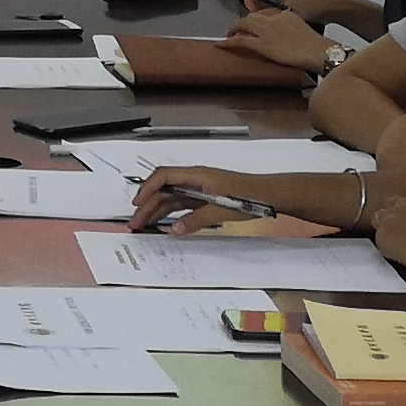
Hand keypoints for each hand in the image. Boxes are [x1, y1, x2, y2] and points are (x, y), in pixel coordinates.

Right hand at [126, 166, 267, 234]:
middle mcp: (194, 180)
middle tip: (135, 222)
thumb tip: (174, 230)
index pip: (164, 176)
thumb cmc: (249, 196)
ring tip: (143, 225)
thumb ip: (196, 219)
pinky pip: (181, 206)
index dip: (148, 188)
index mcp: (196, 175)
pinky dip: (170, 215)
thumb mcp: (221, 208)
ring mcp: (198, 190)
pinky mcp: (204, 199)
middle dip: (147, 205)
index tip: (137, 204)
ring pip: (170, 199)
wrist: (270, 195)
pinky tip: (165, 225)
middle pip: (163, 190)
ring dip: (156, 211)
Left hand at [223, 8, 334, 72]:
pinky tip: (222, 44)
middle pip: (253, 17)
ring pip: (244, 25)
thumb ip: (293, 31)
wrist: (319, 51)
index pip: (267, 13)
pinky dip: (229, 42)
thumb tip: (289, 40)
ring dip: (234, 29)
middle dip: (244, 22)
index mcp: (286, 15)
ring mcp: (267, 31)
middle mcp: (274, 19)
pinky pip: (241, 41)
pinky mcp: (263, 44)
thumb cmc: (318, 47)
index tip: (255, 23)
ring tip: (228, 34)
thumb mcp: (305, 32)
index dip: (258, 18)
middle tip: (238, 28)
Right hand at [242, 0, 344, 24]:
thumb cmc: (314, 7)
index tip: (254, 15)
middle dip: (255, 8)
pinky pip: (272, 0)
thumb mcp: (289, 13)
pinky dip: (272, 10)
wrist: (333, 6)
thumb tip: (256, 22)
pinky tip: (280, 20)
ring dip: (264, 10)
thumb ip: (270, 16)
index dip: (248, 3)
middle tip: (262, 20)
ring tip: (271, 21)